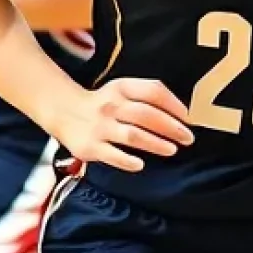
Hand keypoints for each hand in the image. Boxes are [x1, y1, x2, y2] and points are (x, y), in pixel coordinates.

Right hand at [51, 77, 193, 174]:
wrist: (64, 111)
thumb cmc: (104, 104)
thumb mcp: (122, 90)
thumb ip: (147, 96)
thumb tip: (182, 114)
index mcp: (122, 88)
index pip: (153, 92)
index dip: (174, 105)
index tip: (188, 118)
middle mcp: (111, 106)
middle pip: (146, 115)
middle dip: (171, 127)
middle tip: (187, 138)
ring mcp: (100, 127)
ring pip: (133, 135)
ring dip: (155, 143)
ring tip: (172, 150)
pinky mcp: (90, 147)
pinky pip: (112, 155)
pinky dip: (127, 160)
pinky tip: (140, 164)